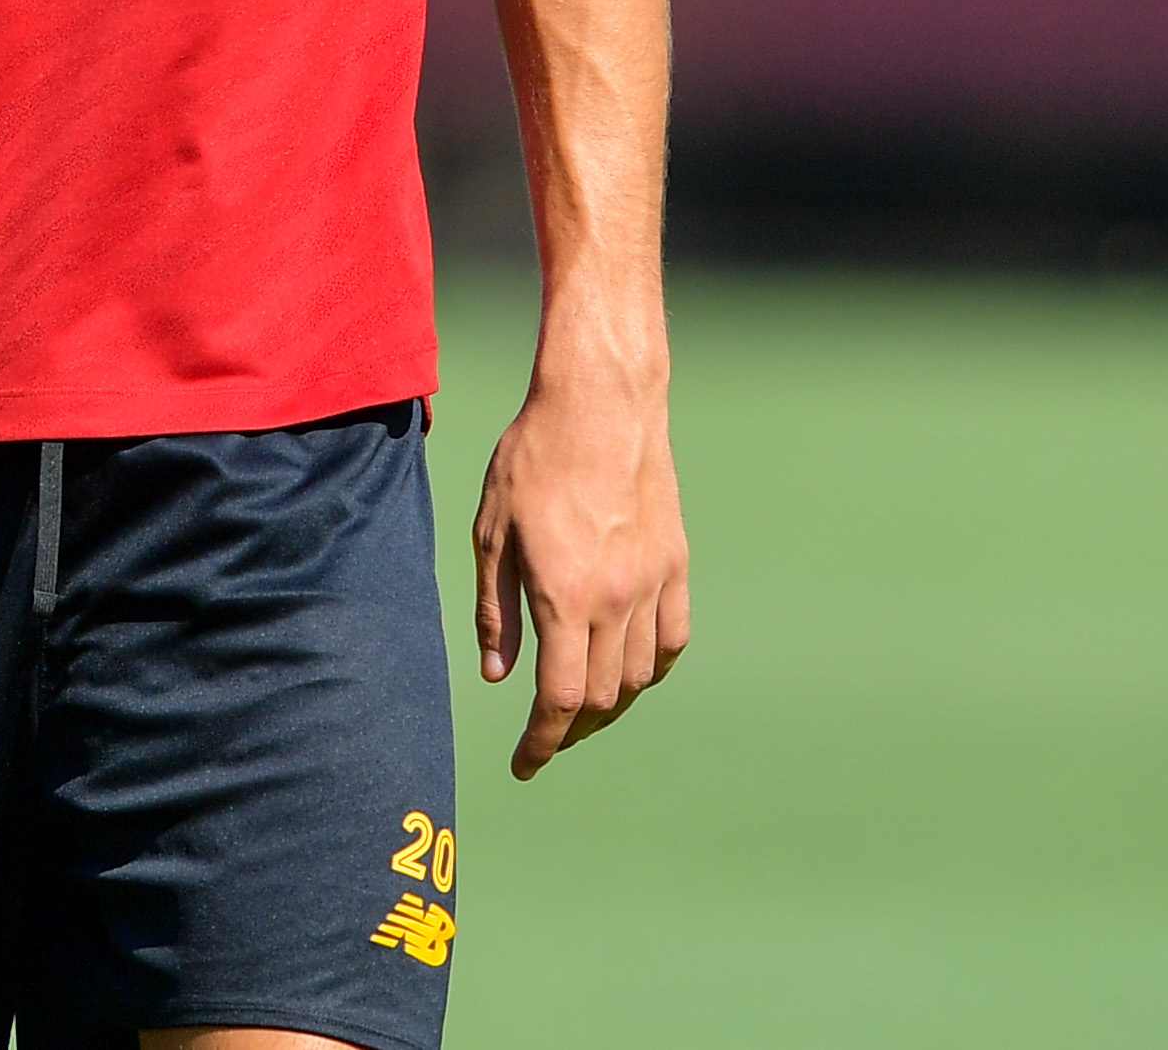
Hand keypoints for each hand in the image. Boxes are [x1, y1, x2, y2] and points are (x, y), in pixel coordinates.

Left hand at [471, 363, 689, 778]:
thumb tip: (498, 676)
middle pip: (602, 697)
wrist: (600, 404)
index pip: (560, 699)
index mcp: (563, 595)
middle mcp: (615, 599)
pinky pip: (673, 638)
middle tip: (546, 733)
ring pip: (640, 675)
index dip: (541, 743)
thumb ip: (495, 610)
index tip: (525, 763)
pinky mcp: (675, 563)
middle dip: (570, 728)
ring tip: (583, 704)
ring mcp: (652, 582)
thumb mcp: (491, 533)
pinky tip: (630, 668)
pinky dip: (652, 666)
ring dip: (611, 702)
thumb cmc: (533, 459)